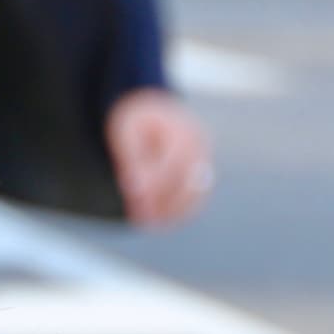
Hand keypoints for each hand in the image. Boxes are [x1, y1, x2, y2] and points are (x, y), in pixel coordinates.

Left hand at [106, 87, 212, 228]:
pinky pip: (195, 199)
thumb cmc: (137, 121)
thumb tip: (136, 190)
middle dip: (164, 201)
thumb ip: (134, 159)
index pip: (173, 161)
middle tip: (139, 217)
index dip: (154, 180)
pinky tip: (156, 222)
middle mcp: (202, 147)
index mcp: (184, 130)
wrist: (154, 110)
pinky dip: (177, 212)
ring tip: (145, 223)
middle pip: (189, 181)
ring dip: (172, 212)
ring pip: (196, 194)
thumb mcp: (128, 132)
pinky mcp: (201, 176)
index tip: (132, 195)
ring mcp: (205, 162)